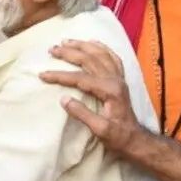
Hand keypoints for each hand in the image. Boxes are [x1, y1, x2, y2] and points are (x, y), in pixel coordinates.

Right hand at [41, 40, 146, 154]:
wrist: (137, 140)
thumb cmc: (118, 137)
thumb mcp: (100, 131)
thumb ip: (82, 114)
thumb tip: (64, 99)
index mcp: (109, 90)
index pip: (79, 78)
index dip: (60, 75)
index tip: (43, 75)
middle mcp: (115, 80)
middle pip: (89, 59)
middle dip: (69, 53)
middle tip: (52, 49)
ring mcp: (119, 78)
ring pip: (100, 54)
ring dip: (82, 45)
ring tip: (66, 41)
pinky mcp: (121, 80)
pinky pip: (112, 57)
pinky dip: (102, 47)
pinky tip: (94, 42)